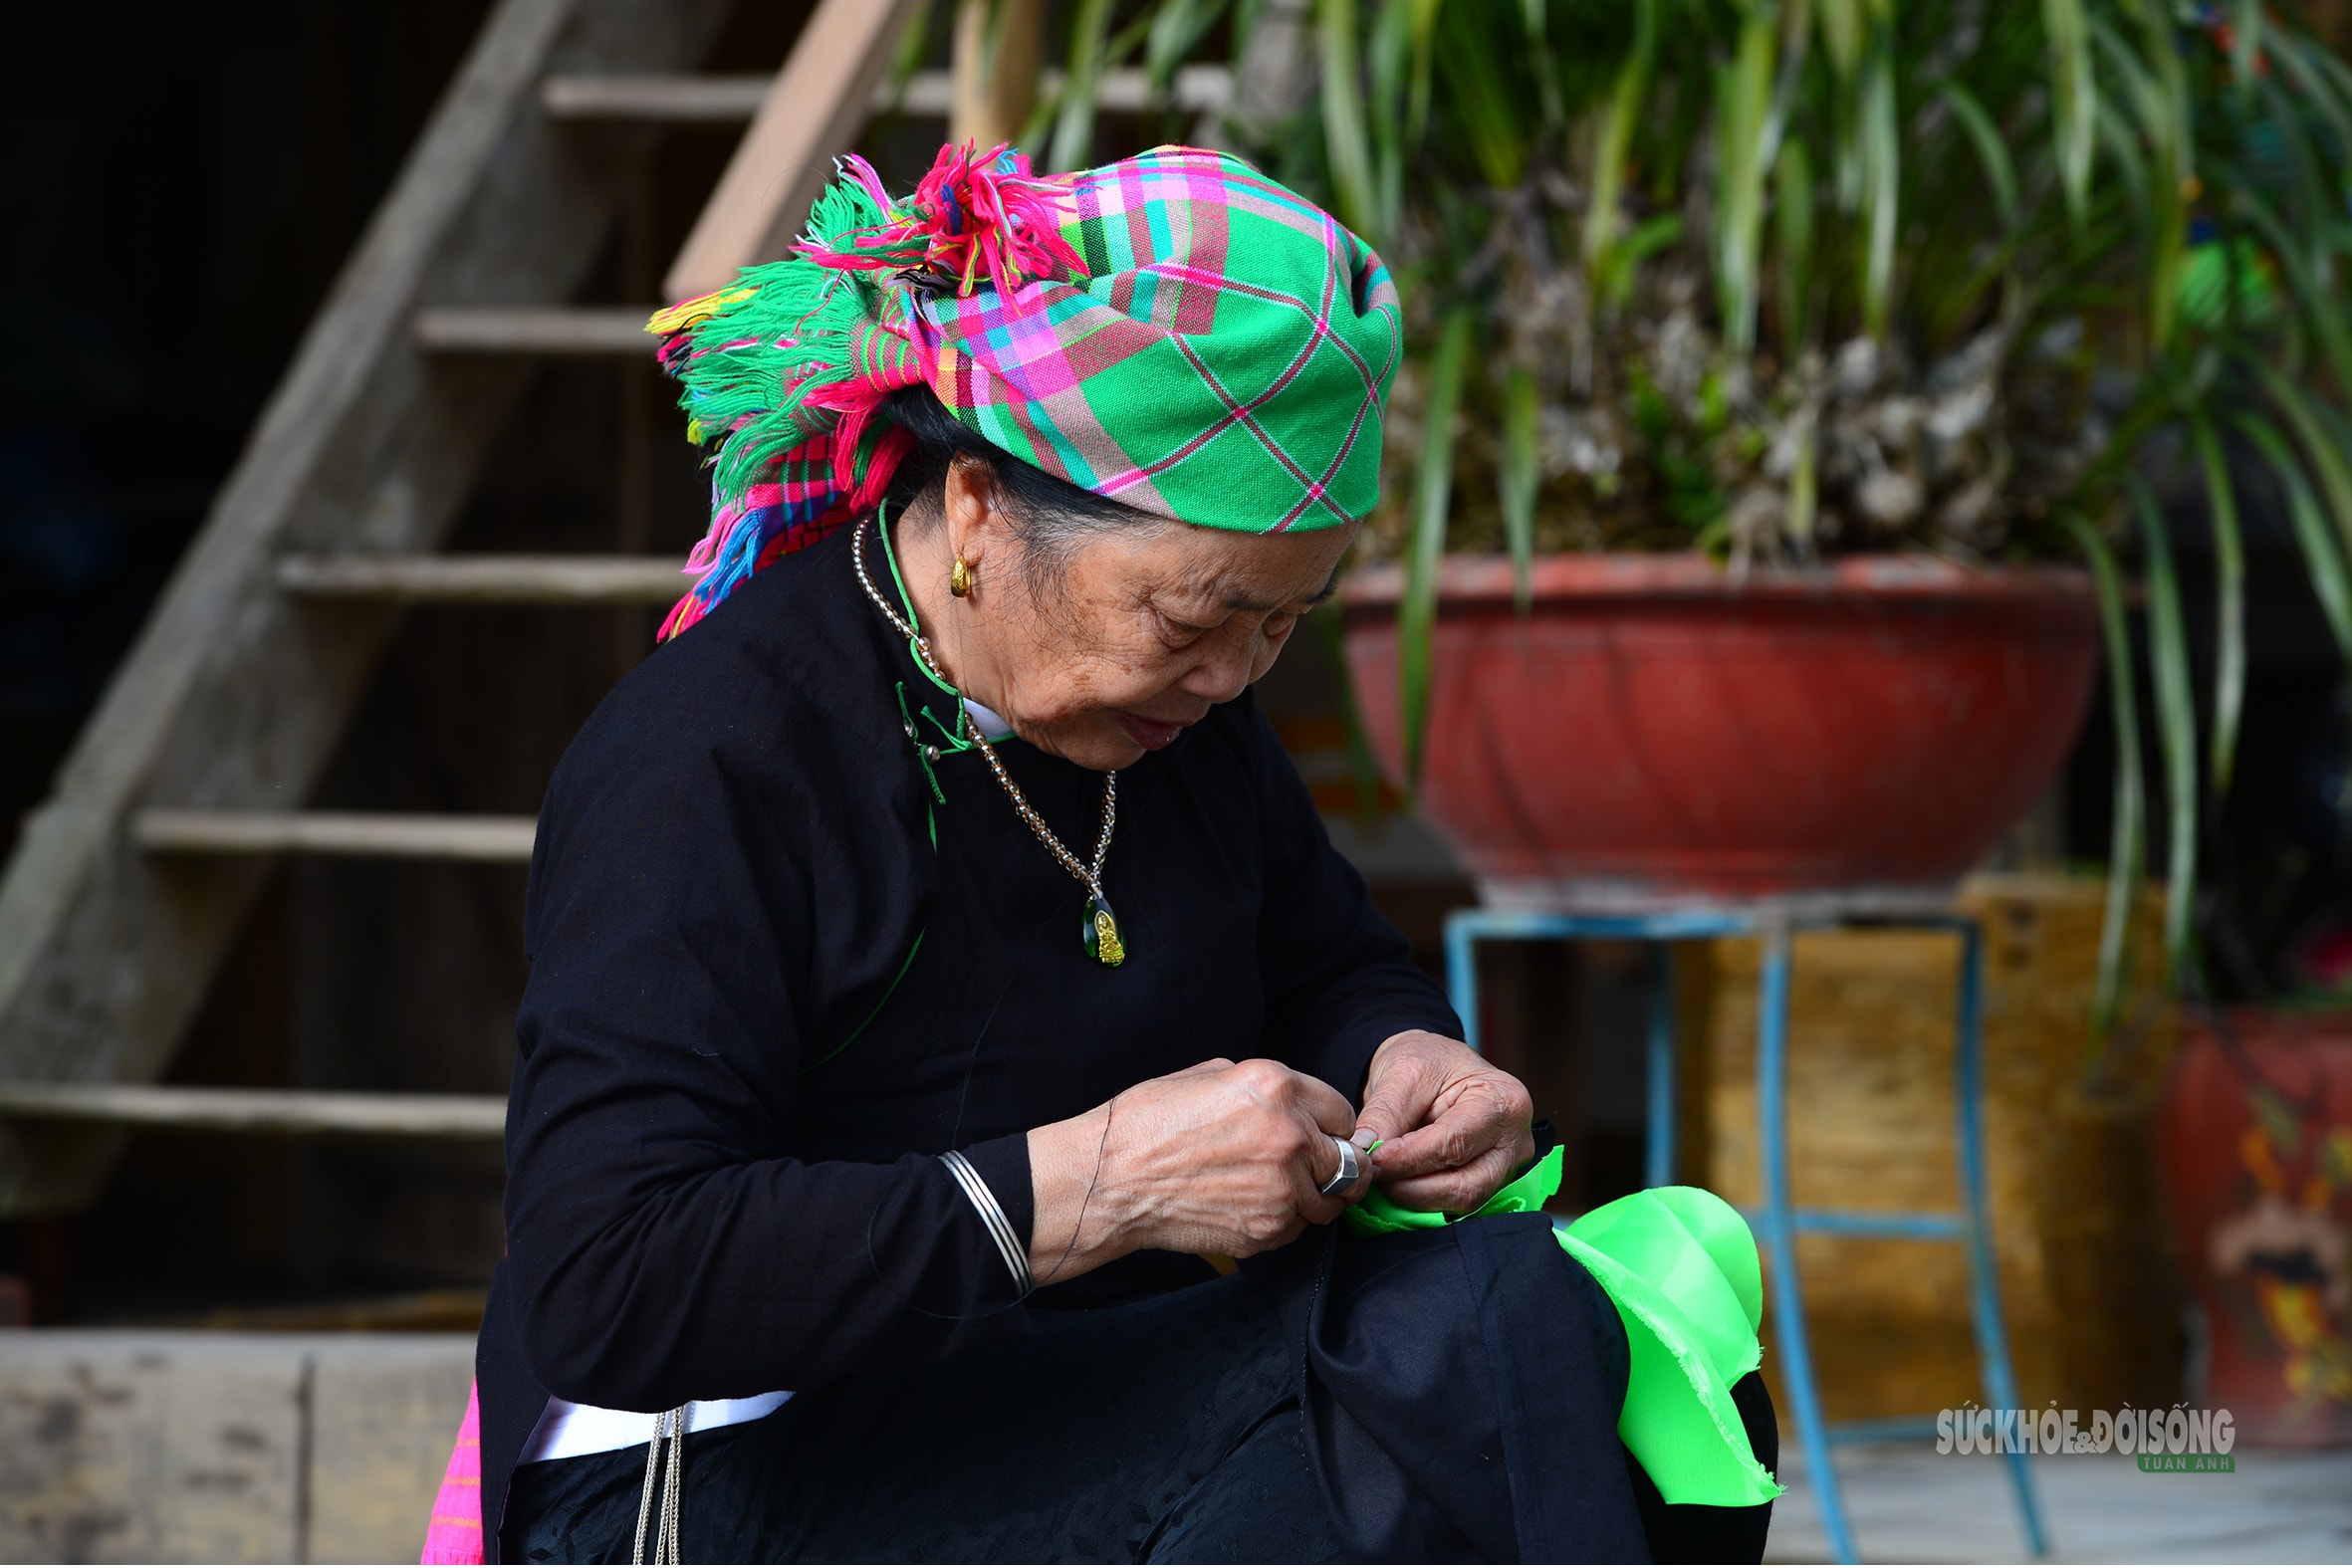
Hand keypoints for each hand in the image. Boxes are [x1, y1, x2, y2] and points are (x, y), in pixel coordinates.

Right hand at [1026, 1058, 1365, 1281]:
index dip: (1332, 1125)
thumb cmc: (1148, 1122)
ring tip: (1275, 1188)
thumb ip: (1265, 1089)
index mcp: (1278, 1088)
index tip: (1323, 1135)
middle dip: (1334, 1165)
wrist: (1110, 1179)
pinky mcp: (1266, 1229)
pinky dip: (1284, 1220)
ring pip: (1329, 1202)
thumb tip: (1294, 1107)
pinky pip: (1297, 1228)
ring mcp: (1282, 1189)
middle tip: (1312, 1169)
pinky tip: (1250, 1206)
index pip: (1344, 1113)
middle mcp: (1291, 1136)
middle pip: (1350, 1162)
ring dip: (1312, 1197)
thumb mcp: (1210, 1075)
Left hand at [1355, 1030, 1534, 1213]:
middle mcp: (1516, 1141)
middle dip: (1412, 1188)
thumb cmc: (1429, 1062)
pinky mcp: (1491, 1185)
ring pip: (1462, 1202)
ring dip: (1415, 1199)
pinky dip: (1422, 1201)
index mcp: (1504, 1101)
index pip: (1455, 1142)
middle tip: (1373, 1176)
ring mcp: (1508, 1168)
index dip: (1409, 1159)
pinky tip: (1398, 1186)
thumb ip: (1384, 1115)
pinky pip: (1457, 1205)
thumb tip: (1364, 1152)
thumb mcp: (1403, 1072)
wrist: (1437, 1069)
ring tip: (1382, 1180)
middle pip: (1466, 1185)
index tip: (1372, 1162)